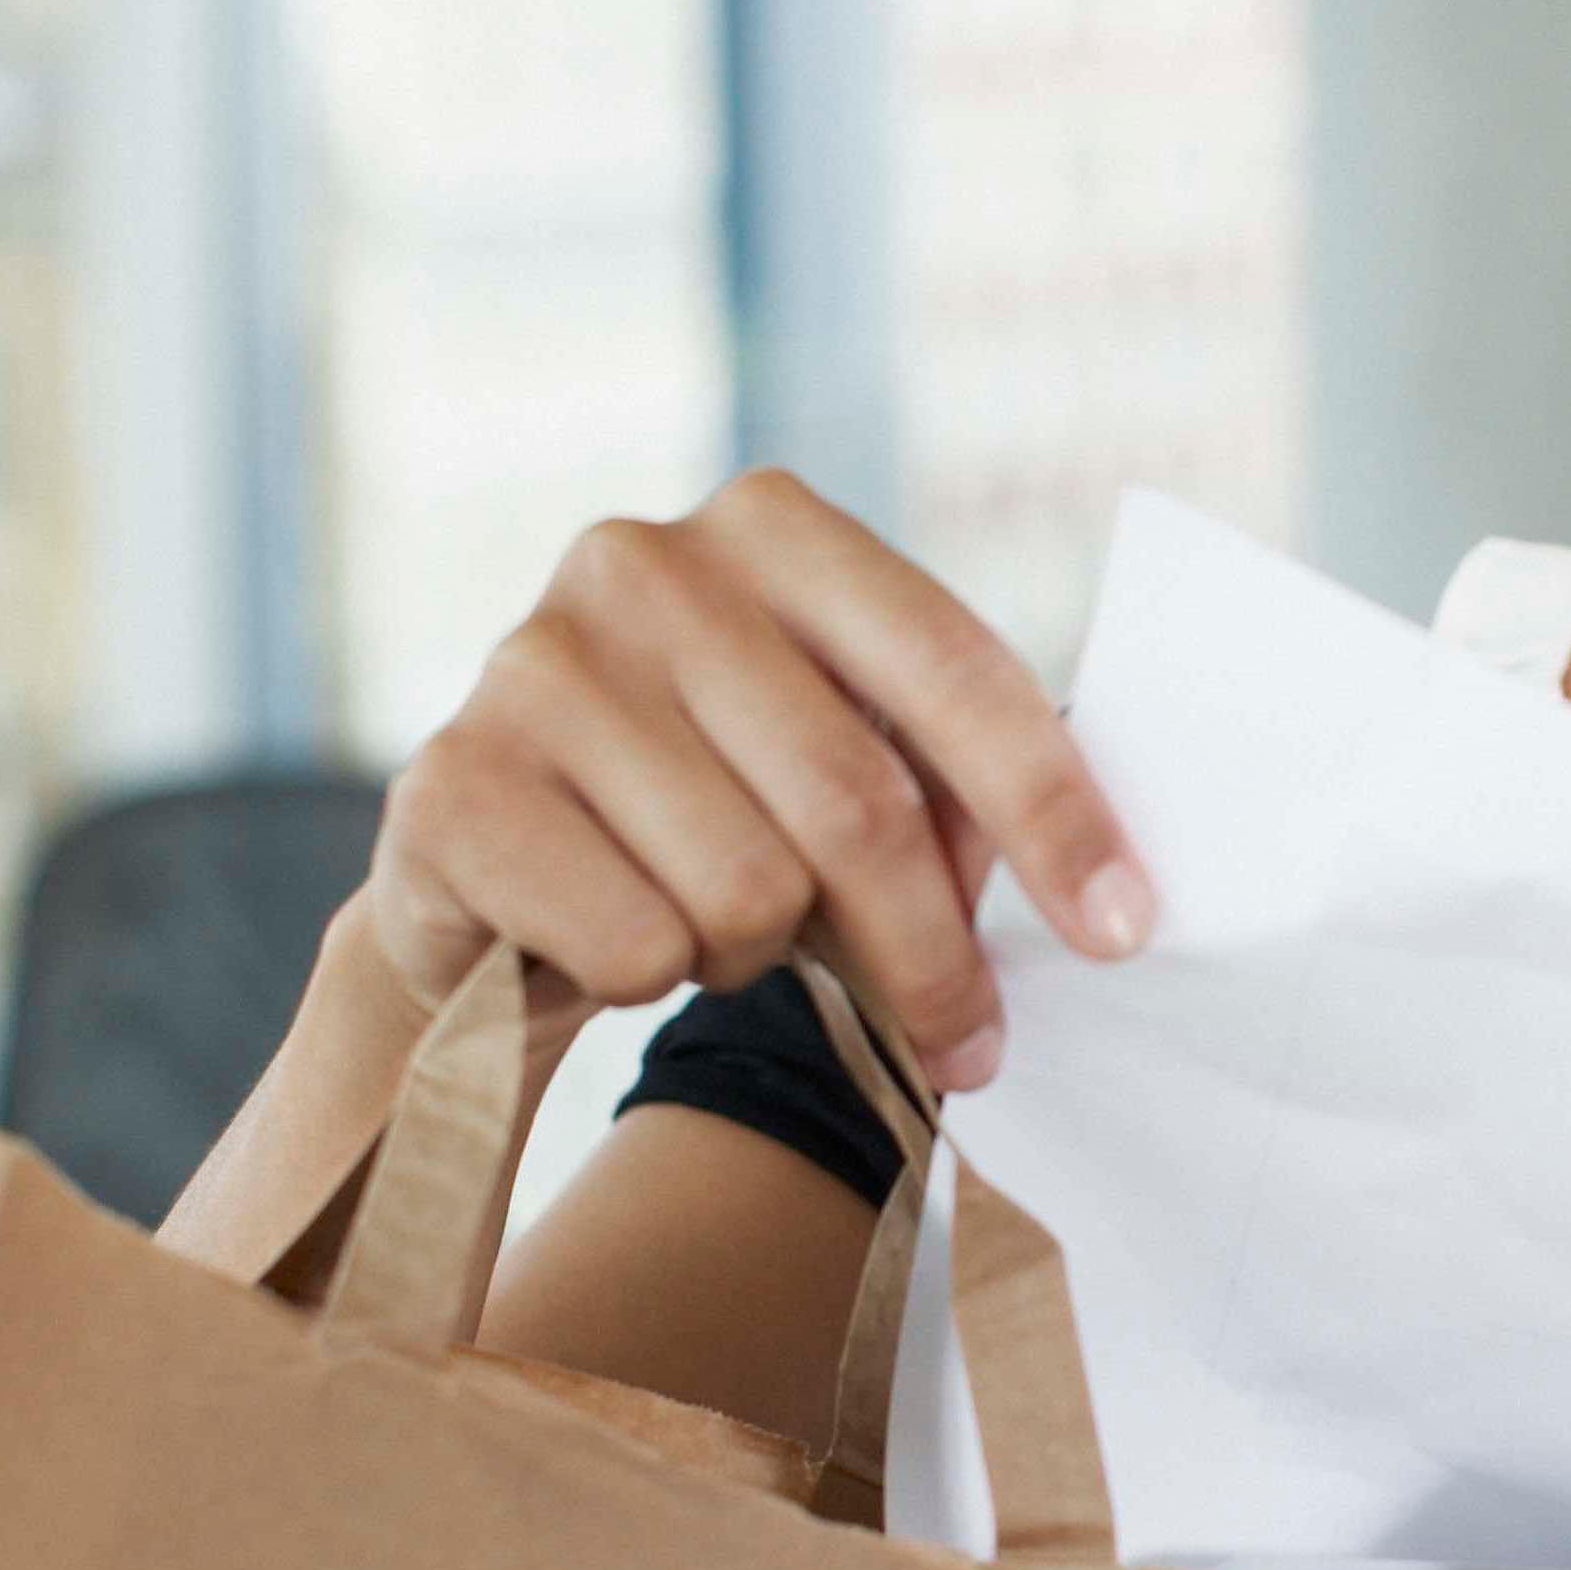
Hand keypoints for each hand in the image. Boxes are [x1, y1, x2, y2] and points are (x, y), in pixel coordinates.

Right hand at [369, 468, 1157, 1092]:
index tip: (1122, 930)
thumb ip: (951, 794)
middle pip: (857, 802)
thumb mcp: (842, 770)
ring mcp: (533, 662)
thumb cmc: (710, 811)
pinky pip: (634, 942)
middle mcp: (644, 563)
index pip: (952, 668)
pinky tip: (616, 935)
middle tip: (970, 1043)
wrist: (491, 880)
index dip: (1053, 812)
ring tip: (720, 930)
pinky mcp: (449, 782)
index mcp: (773, 526)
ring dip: (758, 954)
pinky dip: (650, 977)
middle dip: (933, 952)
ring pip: (747, 888)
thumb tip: (1095, 896)